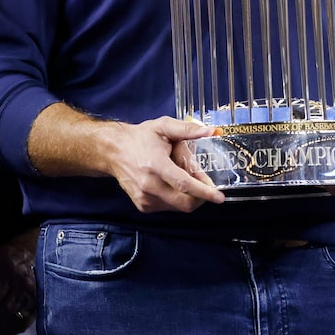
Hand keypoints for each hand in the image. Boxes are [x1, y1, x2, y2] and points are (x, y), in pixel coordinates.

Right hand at [102, 117, 225, 213]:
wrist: (114, 151)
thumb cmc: (142, 137)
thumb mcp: (164, 126)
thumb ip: (188, 129)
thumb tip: (212, 131)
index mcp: (155, 165)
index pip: (184, 184)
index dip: (204, 192)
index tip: (220, 197)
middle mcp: (149, 185)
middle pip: (184, 202)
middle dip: (201, 197)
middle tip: (207, 184)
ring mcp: (145, 199)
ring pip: (178, 207)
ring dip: (189, 196)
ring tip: (181, 175)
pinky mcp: (143, 206)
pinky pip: (169, 207)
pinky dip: (177, 198)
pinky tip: (171, 183)